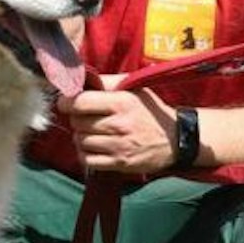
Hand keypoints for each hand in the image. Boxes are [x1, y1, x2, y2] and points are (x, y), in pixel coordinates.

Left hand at [57, 87, 178, 173]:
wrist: (176, 139)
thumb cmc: (151, 111)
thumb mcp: (134, 89)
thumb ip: (107, 82)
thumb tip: (81, 78)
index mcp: (121, 103)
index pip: (80, 102)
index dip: (67, 102)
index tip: (66, 103)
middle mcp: (118, 125)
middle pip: (77, 123)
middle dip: (76, 119)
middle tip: (85, 117)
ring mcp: (119, 146)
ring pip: (81, 141)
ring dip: (81, 137)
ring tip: (92, 132)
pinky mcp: (119, 163)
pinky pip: (88, 160)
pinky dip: (86, 154)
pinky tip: (94, 148)